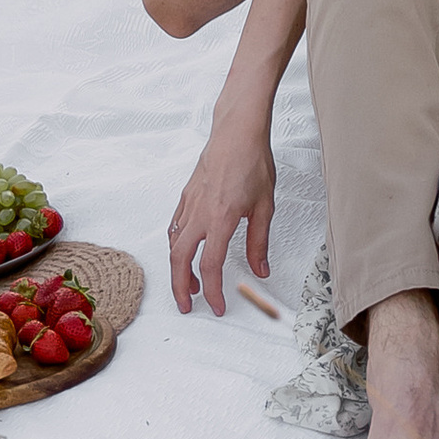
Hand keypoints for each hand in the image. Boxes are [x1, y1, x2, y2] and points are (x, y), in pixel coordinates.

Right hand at [168, 119, 277, 314]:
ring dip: (178, 268)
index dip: (213, 292)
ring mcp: (189, 203)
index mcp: (220, 219)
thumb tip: (260, 270)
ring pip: (173, 244)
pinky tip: (185, 249)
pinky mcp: (186, 195)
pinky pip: (175, 226)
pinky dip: (176, 244)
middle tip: (187, 306)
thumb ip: (259, 241)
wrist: (237, 131)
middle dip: (180, 287)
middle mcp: (200, 213)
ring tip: (189, 282)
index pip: (210, 266)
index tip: (217, 306)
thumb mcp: (264, 206)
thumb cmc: (253, 161)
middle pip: (179, 260)